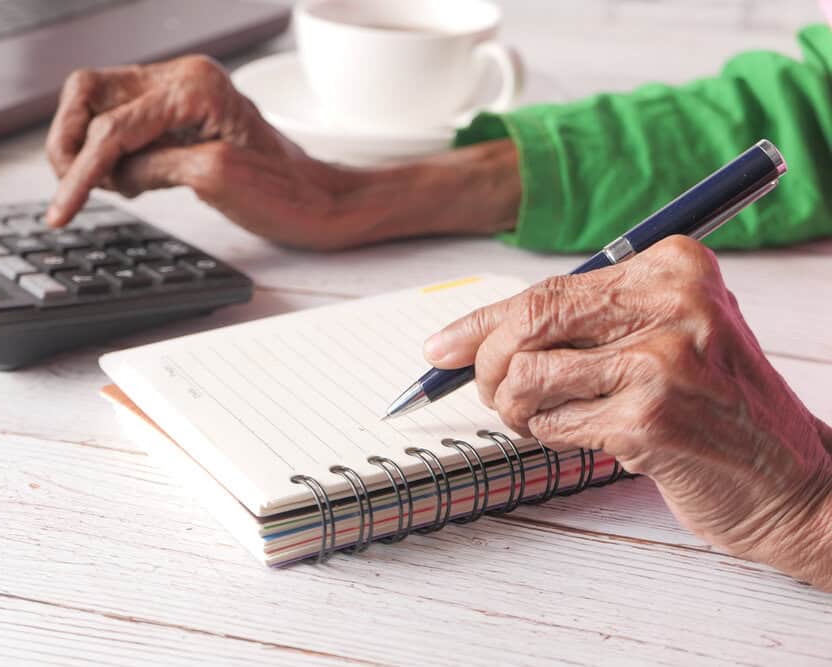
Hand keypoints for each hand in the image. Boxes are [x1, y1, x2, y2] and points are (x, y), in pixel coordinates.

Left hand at [45, 56, 520, 249]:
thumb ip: (148, 149)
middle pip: (86, 92)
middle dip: (65, 144)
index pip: (97, 88)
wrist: (322, 205)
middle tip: (72, 185)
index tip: (58, 182)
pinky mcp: (211, 158)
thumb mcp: (194, 157)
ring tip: (123, 187)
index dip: (65, 134)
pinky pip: (139, 164)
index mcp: (187, 79)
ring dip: (89, 165)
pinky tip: (144, 192)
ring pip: (103, 122)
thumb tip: (99, 163)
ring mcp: (201, 112)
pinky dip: (126, 183)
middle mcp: (190, 81)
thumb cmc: (267, 185)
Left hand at [424, 236, 831, 589]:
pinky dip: (555, 437)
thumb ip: (581, 321)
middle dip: (488, 367)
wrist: (787, 477)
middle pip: (525, 325)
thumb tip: (465, 337)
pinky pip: (553, 425)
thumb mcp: (661, 335)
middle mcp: (673, 302)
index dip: (481, 323)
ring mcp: (663, 361)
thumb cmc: (710, 405)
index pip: (547, 289)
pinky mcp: (650, 419)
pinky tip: (593, 438)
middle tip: (492, 393)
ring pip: (527, 377)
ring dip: (520, 409)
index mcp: (675, 266)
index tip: (442, 348)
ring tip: (549, 418)